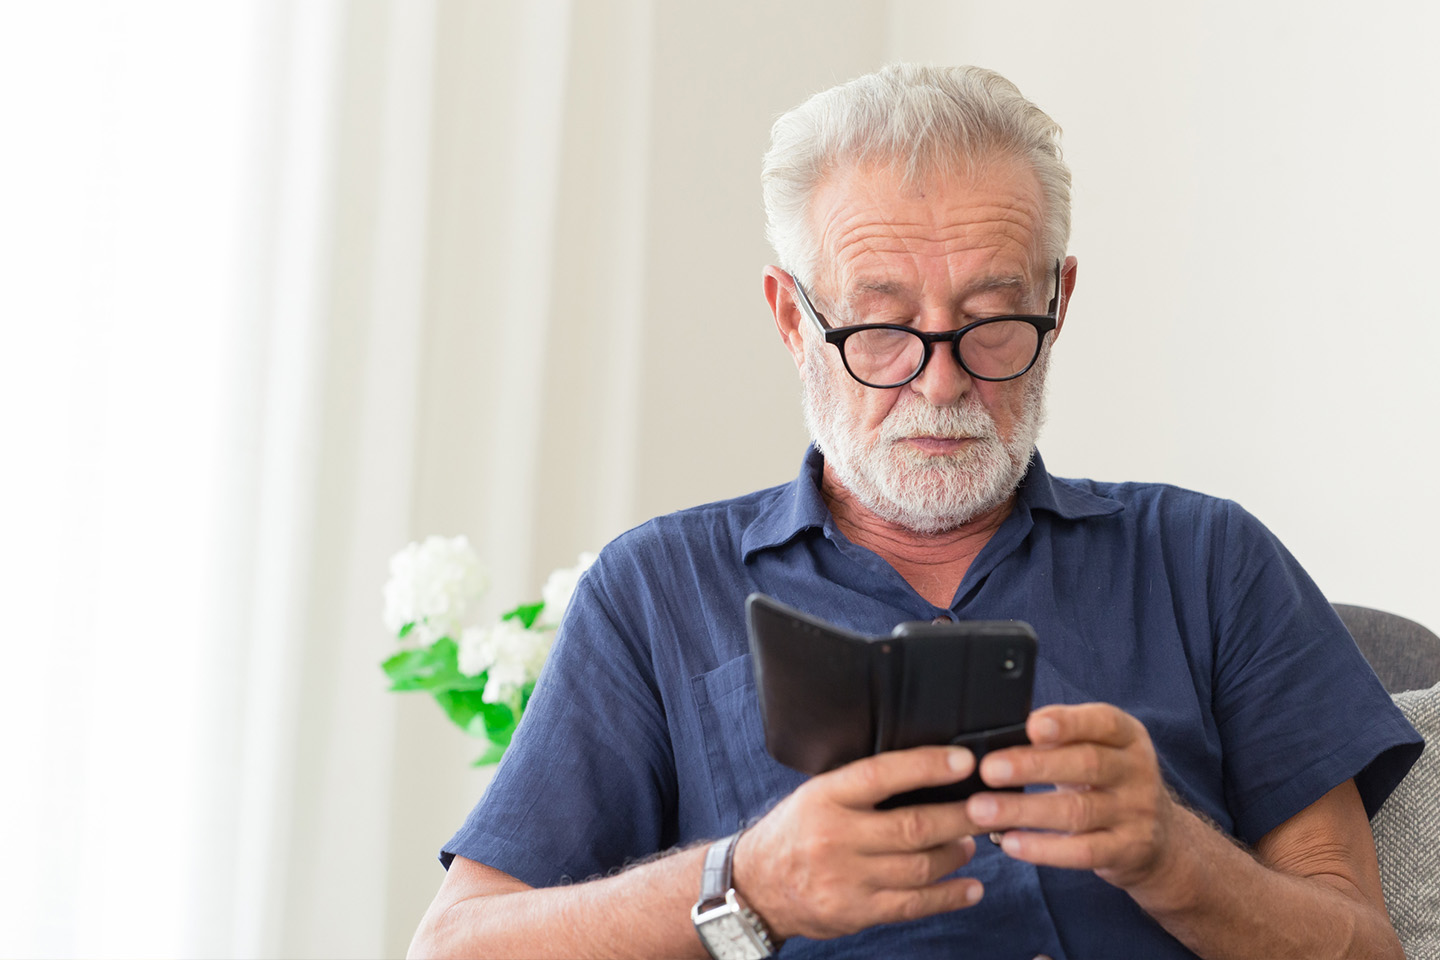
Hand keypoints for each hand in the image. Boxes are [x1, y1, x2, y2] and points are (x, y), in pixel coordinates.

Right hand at [733, 746, 985, 941]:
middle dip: (961, 817)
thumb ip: (861, 787)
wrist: (756, 886)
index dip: (926, 766)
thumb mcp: (817, 795)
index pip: (882, 774)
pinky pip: (913, 904)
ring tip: (971, 843)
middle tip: (989, 808)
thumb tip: (926, 774)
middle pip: (913, 826)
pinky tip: (971, 887)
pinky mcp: (856, 912)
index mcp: (825, 796)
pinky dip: (949, 896)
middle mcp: (835, 836)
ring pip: (920, 866)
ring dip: (956, 854)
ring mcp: (846, 878)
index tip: (964, 761)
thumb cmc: (795, 832)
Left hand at [964, 703, 1180, 892]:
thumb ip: (1059, 739)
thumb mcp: (1096, 750)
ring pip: (1078, 811)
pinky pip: (1082, 851)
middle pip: (1085, 764)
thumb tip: (999, 733)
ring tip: (981, 809)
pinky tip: (1010, 842)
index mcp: (1128, 737)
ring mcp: (1136, 814)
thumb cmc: (1107, 783)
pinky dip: (1043, 848)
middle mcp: (1137, 772)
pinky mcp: (1128, 851)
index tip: (1031, 726)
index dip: (1067, 722)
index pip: (1102, 722)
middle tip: (988, 770)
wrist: (1160, 840)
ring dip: (1024, 810)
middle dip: (1032, 766)